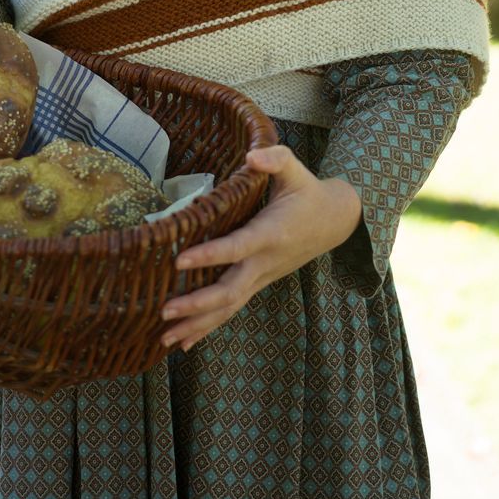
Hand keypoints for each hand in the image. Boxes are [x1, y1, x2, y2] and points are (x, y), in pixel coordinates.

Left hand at [161, 145, 362, 351]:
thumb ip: (275, 159)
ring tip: (165, 339)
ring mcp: (261, 277)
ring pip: (229, 308)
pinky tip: (183, 343)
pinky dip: (207, 328)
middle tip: (165, 311)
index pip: (237, 248)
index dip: (210, 255)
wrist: (334, 221)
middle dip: (198, 304)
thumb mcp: (295, 169)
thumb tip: (252, 155)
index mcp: (270, 233)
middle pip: (231, 291)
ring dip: (197, 325)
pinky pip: (231, 309)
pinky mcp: (257, 283)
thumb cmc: (307, 191)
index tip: (179, 260)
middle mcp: (265, 262)